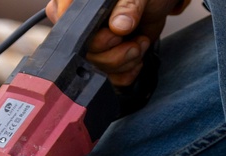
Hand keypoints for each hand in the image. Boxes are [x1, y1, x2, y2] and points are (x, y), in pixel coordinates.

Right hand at [45, 0, 189, 85]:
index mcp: (75, 4)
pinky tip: (137, 54)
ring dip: (125, 61)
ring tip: (140, 42)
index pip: (70, 28)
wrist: (156, 6)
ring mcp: (90, 46)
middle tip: (133, 38)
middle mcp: (78, 26)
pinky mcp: (102, 61)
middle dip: (115, 53)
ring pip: (97, 69)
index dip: (94, 37)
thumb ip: (128, 7)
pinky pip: (110, 78)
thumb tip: (119, 26)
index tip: (116, 32)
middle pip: (84, 54)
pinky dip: (128, 71)